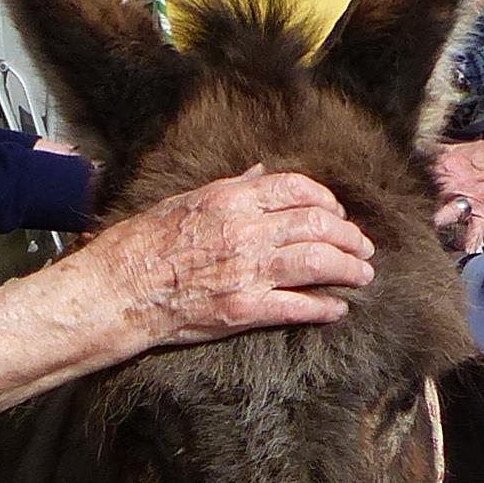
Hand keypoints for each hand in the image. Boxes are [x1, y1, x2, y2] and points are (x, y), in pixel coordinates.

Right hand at [86, 167, 374, 346]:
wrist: (120, 288)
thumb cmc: (145, 242)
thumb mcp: (187, 200)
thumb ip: (231, 187)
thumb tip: (262, 173)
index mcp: (232, 200)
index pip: (298, 189)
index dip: (326, 201)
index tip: (337, 213)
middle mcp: (246, 231)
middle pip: (319, 226)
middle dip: (350, 237)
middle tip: (363, 248)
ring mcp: (248, 271)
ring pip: (318, 263)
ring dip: (349, 269)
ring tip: (362, 275)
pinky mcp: (245, 309)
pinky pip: (298, 306)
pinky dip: (325, 307)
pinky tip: (338, 308)